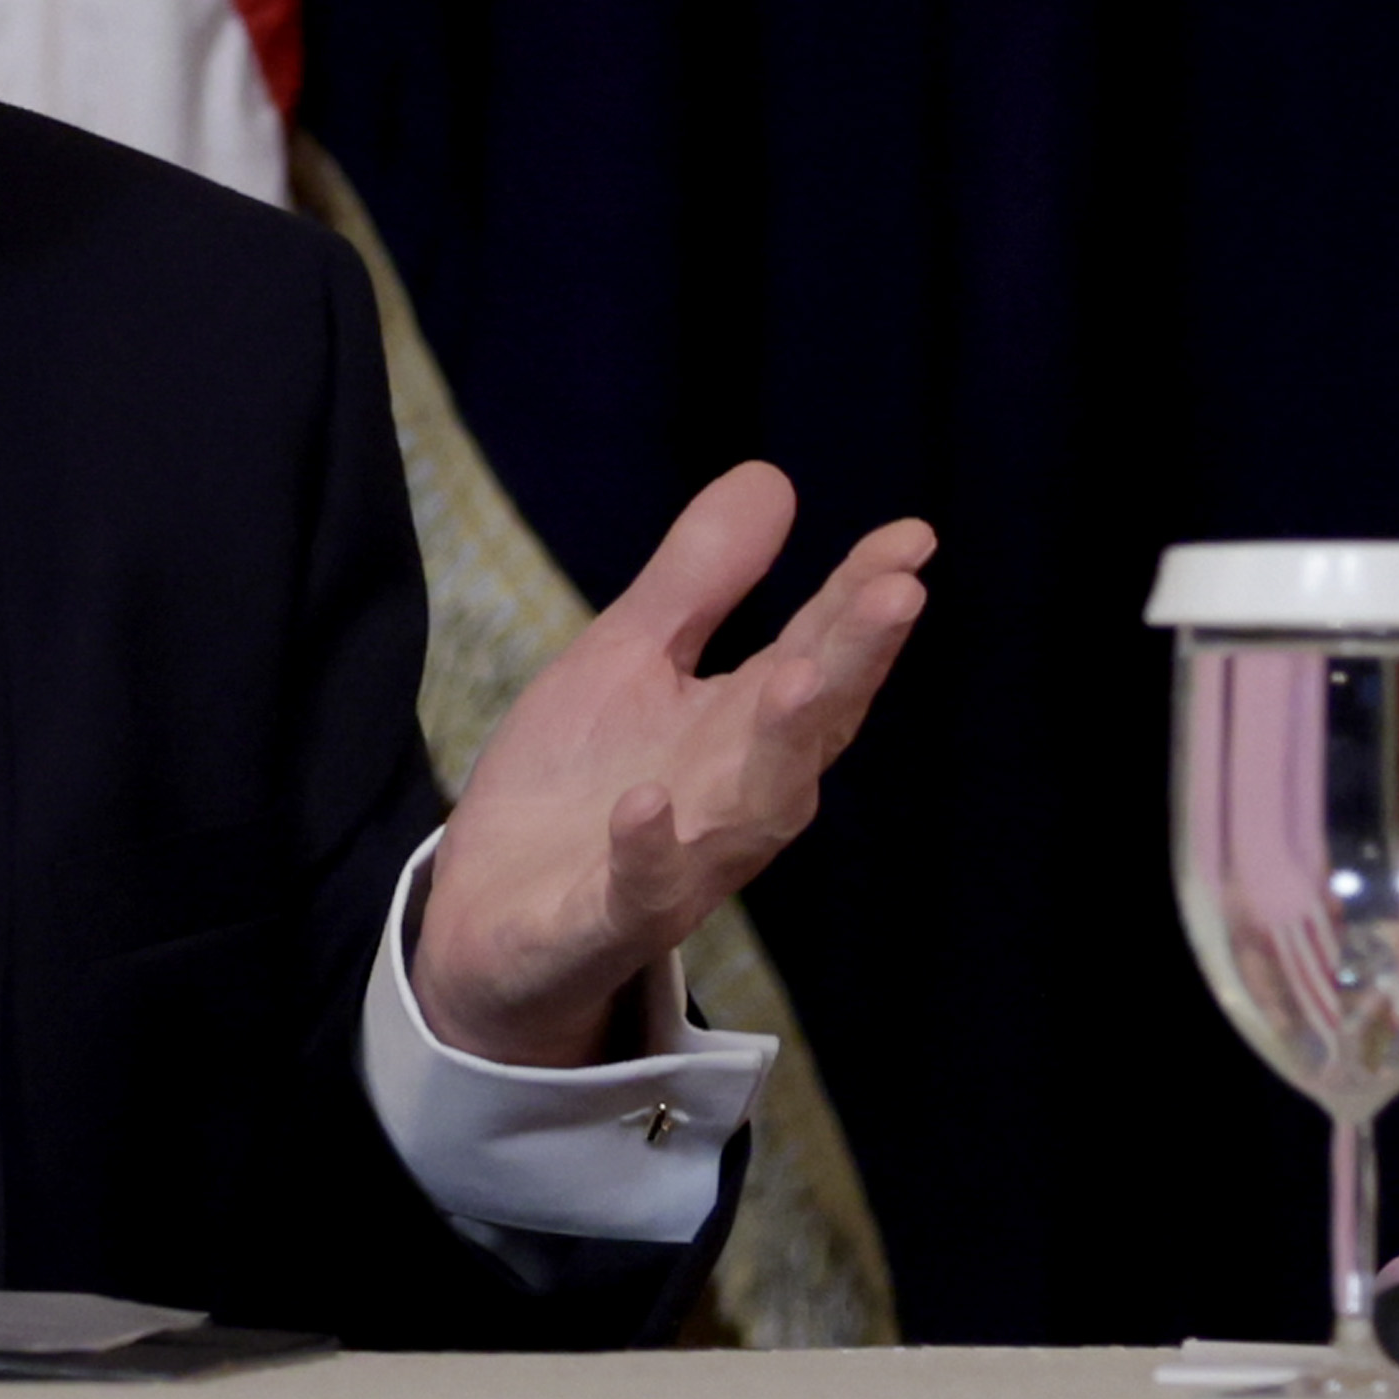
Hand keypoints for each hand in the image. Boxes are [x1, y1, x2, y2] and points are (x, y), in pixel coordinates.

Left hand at [413, 463, 931, 1068]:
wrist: (487, 919)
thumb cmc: (578, 783)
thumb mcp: (629, 658)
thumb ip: (701, 581)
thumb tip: (775, 477)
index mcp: (743, 728)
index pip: (818, 653)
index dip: (863, 599)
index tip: (911, 538)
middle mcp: (733, 796)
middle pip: (808, 725)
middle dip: (852, 662)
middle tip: (897, 593)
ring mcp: (677, 864)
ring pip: (751, 811)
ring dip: (779, 747)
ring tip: (799, 676)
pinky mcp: (605, 921)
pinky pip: (637, 893)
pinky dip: (648, 852)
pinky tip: (646, 802)